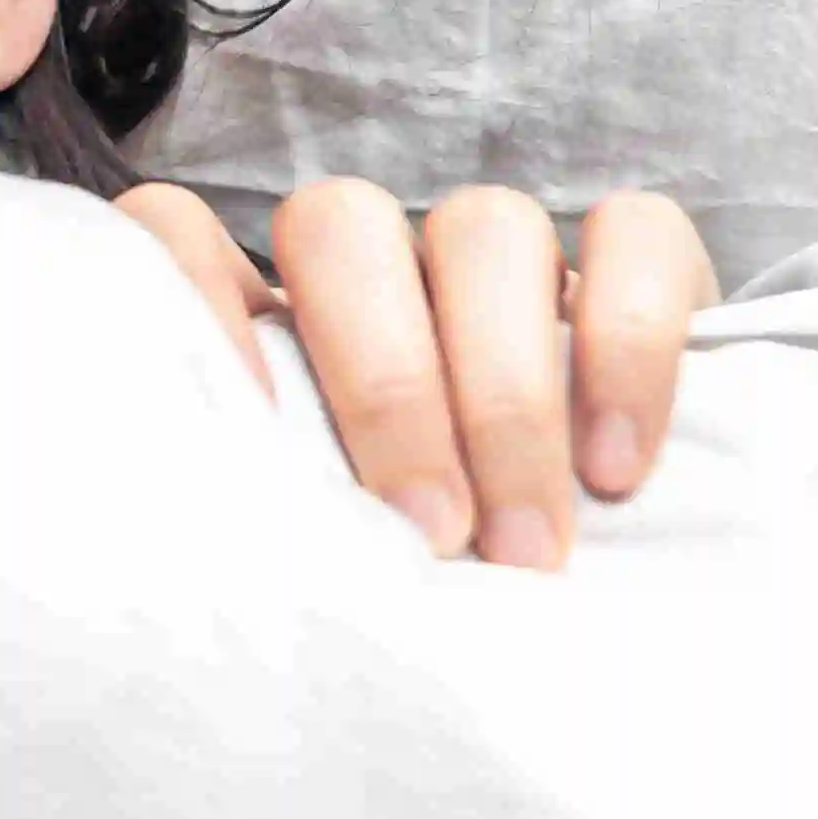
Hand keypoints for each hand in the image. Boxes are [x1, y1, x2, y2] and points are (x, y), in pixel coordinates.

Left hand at [109, 178, 715, 573]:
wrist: (599, 578)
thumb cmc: (418, 573)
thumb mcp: (331, 546)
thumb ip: (282, 524)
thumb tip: (237, 592)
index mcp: (268, 311)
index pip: (176, 226)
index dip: (189, 294)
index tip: (242, 426)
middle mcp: (377, 260)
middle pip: (342, 229)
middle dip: (387, 385)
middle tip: (430, 534)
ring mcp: (503, 249)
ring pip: (484, 228)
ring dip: (506, 393)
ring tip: (524, 543)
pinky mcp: (641, 255)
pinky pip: (636, 235)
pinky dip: (627, 350)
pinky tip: (615, 468)